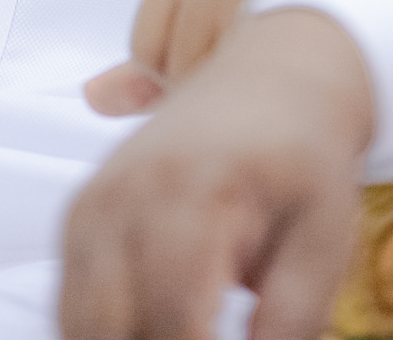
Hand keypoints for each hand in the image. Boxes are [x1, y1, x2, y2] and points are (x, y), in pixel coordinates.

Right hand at [61, 6, 373, 339]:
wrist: (272, 78)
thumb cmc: (302, 159)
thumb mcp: (324, 235)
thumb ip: (295, 315)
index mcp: (196, 190)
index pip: (173, 319)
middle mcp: (132, 189)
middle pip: (109, 325)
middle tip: (202, 338)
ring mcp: (97, 197)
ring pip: (77, 318)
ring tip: (179, 333)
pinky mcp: (82, 209)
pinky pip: (68, 296)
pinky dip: (97, 329)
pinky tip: (147, 329)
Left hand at [85, 0, 343, 115]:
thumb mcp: (226, 10)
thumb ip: (158, 59)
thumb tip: (95, 99)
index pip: (147, 49)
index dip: (192, 69)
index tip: (245, 44)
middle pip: (174, 66)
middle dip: (218, 79)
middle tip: (275, 51)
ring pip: (212, 79)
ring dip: (249, 87)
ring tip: (295, 55)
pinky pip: (252, 78)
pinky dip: (276, 89)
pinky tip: (308, 65)